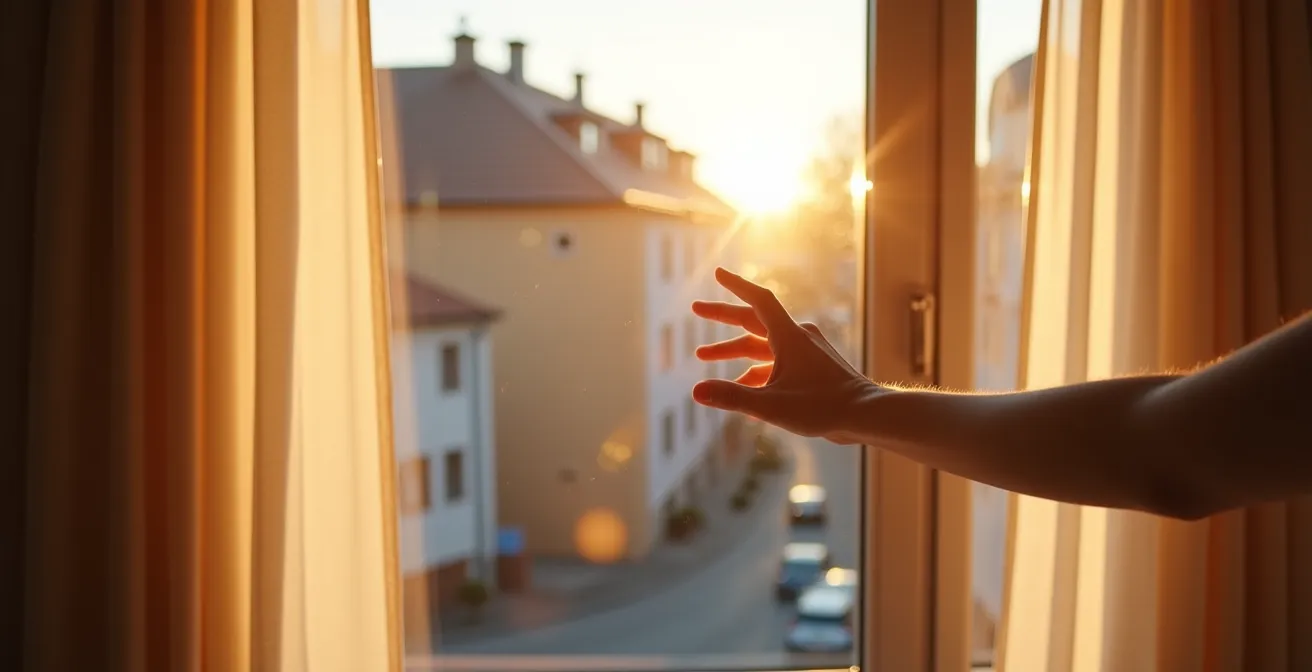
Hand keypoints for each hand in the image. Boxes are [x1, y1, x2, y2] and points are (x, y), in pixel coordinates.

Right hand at [691, 267, 879, 443]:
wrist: (865, 414)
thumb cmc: (823, 408)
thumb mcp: (771, 405)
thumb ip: (732, 397)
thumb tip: (697, 391)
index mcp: (788, 336)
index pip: (758, 300)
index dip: (736, 285)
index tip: (718, 273)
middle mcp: (797, 337)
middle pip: (754, 320)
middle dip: (723, 315)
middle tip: (696, 308)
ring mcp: (806, 351)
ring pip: (762, 344)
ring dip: (734, 349)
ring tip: (703, 355)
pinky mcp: (812, 366)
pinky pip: (777, 362)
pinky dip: (756, 369)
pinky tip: (741, 386)